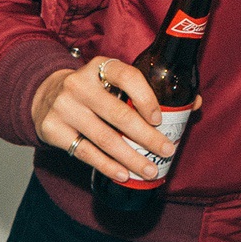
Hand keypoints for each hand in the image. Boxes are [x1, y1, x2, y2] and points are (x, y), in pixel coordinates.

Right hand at [31, 58, 173, 183]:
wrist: (45, 97)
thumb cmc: (94, 91)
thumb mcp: (114, 82)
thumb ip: (148, 90)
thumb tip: (195, 104)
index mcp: (100, 67)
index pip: (128, 77)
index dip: (146, 98)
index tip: (160, 119)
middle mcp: (80, 84)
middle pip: (119, 114)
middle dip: (147, 137)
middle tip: (167, 151)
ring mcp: (64, 107)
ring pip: (105, 138)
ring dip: (131, 157)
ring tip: (151, 169)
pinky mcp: (53, 130)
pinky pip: (86, 152)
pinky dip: (107, 166)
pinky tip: (124, 174)